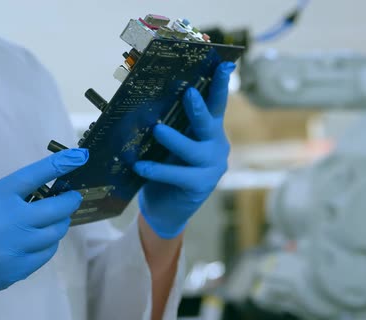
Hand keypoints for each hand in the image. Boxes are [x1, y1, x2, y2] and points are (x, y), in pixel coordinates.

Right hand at [0, 148, 88, 319]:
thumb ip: (1, 198)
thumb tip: (33, 196)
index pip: (34, 176)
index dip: (60, 164)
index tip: (79, 156)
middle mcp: (7, 221)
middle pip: (56, 208)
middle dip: (70, 201)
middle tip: (72, 198)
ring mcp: (13, 248)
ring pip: (55, 233)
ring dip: (59, 224)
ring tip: (54, 221)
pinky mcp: (15, 270)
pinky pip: (45, 255)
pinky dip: (48, 245)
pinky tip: (40, 242)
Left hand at [134, 62, 235, 238]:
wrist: (166, 208)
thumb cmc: (165, 168)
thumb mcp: (167, 144)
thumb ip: (168, 125)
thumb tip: (147, 104)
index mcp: (208, 130)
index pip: (216, 103)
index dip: (220, 84)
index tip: (225, 64)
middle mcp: (215, 145)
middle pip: (210, 122)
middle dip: (199, 107)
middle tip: (189, 93)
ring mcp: (211, 166)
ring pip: (193, 149)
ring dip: (175, 139)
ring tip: (157, 129)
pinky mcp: (200, 185)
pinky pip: (178, 175)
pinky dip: (158, 169)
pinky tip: (140, 166)